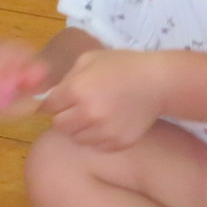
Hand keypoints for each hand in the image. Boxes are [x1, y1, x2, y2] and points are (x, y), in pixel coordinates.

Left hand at [42, 49, 172, 151]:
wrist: (158, 82)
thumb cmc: (121, 66)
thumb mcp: (88, 60)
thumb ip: (66, 78)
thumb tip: (49, 95)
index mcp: (76, 90)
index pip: (48, 106)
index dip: (53, 102)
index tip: (62, 100)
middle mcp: (88, 113)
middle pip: (59, 124)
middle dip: (64, 116)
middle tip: (77, 108)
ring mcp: (104, 131)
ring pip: (76, 138)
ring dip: (79, 128)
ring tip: (94, 115)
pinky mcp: (118, 143)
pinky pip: (96, 146)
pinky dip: (97, 138)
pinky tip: (107, 124)